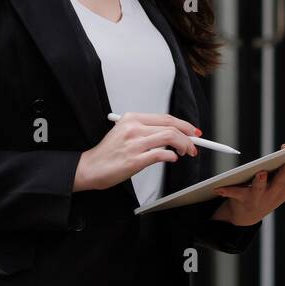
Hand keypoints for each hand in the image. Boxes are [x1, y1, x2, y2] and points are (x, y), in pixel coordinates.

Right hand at [74, 112, 199, 191]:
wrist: (90, 168)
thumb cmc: (108, 153)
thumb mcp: (125, 132)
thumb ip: (146, 131)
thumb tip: (171, 134)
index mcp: (132, 118)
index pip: (165, 117)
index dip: (183, 124)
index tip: (192, 131)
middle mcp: (134, 128)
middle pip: (170, 126)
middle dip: (188, 135)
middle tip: (194, 143)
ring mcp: (134, 143)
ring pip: (170, 137)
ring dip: (184, 145)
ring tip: (186, 151)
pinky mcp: (135, 160)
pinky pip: (161, 154)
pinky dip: (171, 156)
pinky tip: (172, 158)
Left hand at [211, 144, 284, 225]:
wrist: (247, 216)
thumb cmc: (267, 191)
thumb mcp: (280, 180)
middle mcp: (276, 195)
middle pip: (282, 181)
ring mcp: (260, 199)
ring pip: (260, 189)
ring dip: (261, 181)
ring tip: (261, 172)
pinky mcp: (243, 200)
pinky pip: (235, 194)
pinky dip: (228, 191)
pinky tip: (220, 188)